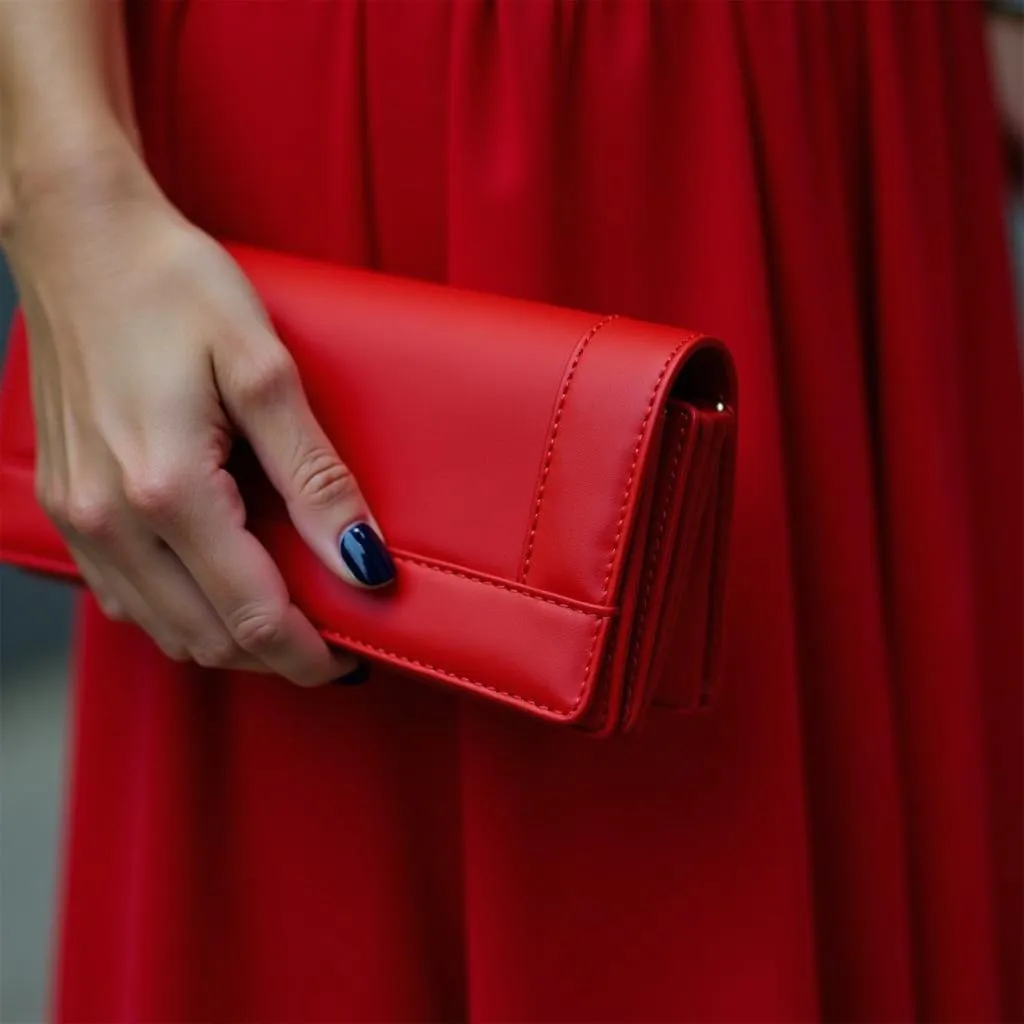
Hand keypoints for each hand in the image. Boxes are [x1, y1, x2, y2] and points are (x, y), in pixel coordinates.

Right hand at [3, 156, 391, 685]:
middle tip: (330, 639)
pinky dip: (180, 611)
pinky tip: (217, 583)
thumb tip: (361, 560)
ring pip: (164, 628)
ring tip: (285, 616)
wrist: (79, 240)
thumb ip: (315, 477)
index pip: (252, 615)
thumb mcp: (264, 371)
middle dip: (275, 655)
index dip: (309, 651)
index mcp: (168, 490)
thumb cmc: (172, 287)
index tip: (352, 656)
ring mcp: (78, 517)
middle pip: (207, 638)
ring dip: (229, 638)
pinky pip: (125, 596)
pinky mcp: (66, 504)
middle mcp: (110, 519)